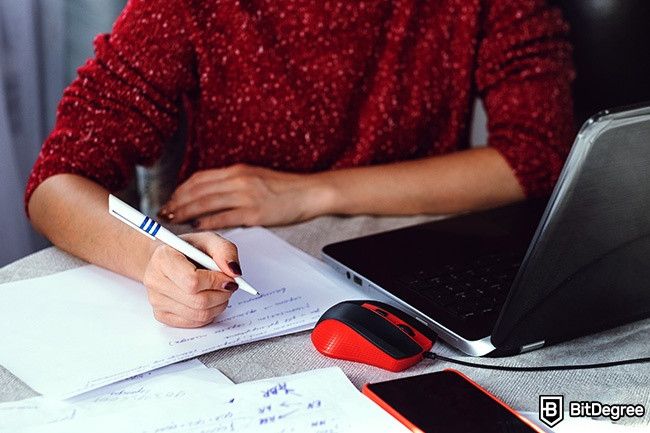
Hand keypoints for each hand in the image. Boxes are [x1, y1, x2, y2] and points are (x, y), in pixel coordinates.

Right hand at [142, 232, 241, 327]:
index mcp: (163, 258)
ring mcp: (156, 300)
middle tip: (229, 286)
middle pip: (198, 301)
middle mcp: (155, 280)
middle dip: (221, 295)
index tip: (229, 278)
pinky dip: (209, 314)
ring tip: (220, 292)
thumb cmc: (189, 250)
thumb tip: (234, 272)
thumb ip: (225, 251)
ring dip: (218, 305)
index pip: (192, 281)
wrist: (170, 260)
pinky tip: (209, 301)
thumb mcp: (210, 240)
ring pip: (199, 315)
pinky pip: (194, 323)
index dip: (216, 282)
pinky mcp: (162, 315)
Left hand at [158, 164, 332, 228]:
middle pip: (198, 190)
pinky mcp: (255, 213)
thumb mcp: (255, 178)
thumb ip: (234, 184)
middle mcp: (239, 180)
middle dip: (177, 202)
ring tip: (174, 221)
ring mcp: (246, 196)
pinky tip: (196, 227)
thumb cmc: (284, 189)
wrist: (310, 192)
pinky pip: (224, 217)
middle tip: (164, 213)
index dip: (181, 189)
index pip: (200, 178)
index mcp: (237, 170)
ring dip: (186, 212)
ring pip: (206, 203)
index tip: (171, 199)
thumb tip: (211, 196)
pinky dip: (206, 222)